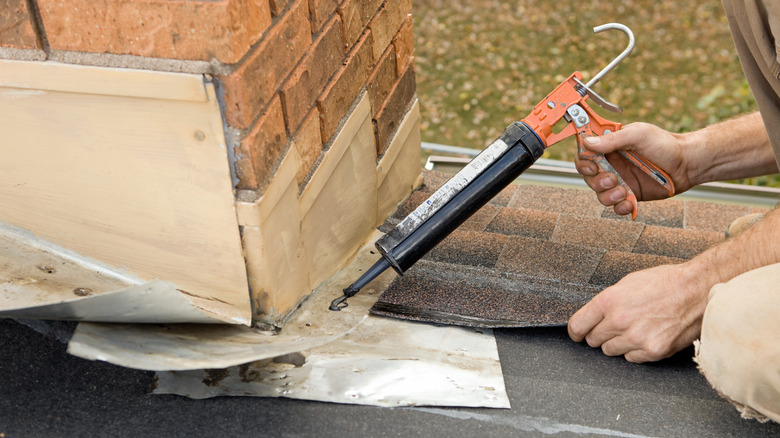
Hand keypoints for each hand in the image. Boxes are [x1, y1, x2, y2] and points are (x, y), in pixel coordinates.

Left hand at [567, 262, 708, 362]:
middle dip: (599, 334)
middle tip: (613, 327)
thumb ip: (608, 301)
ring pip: (610, 351)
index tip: (578, 334)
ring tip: (634, 329)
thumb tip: (593, 315)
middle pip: (593, 340)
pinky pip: (631, 358)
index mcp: (609, 300)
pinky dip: (636, 350)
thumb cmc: (665, 282)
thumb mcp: (628, 282)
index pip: (578, 325)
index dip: (576, 331)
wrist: (697, 290)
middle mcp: (619, 321)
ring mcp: (637, 338)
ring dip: (617, 343)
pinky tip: (647, 336)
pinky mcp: (653, 350)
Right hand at [575, 122, 692, 215]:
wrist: (688, 164)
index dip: (583, 162)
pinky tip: (630, 203)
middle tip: (612, 179)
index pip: (585, 154)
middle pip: (589, 177)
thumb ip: (612, 140)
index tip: (593, 166)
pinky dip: (620, 208)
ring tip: (624, 191)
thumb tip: (587, 142)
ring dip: (608, 196)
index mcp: (610, 147)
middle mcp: (612, 164)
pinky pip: (616, 207)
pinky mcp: (630, 195)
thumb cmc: (665, 144)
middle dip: (597, 182)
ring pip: (600, 194)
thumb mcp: (638, 135)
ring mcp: (620, 181)